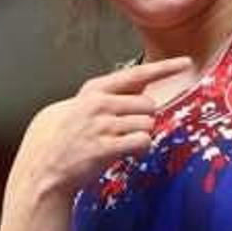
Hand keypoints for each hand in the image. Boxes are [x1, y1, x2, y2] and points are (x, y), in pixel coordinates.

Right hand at [5, 56, 193, 206]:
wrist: (45, 168)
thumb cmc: (64, 137)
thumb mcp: (82, 106)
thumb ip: (112, 94)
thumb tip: (143, 82)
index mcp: (95, 90)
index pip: (137, 74)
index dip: (165, 67)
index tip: (186, 62)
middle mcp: (100, 103)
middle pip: (149, 105)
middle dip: (144, 120)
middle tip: (125, 132)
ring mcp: (102, 125)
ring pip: (148, 125)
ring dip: (141, 137)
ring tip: (120, 145)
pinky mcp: (106, 148)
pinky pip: (143, 142)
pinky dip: (140, 150)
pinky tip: (125, 154)